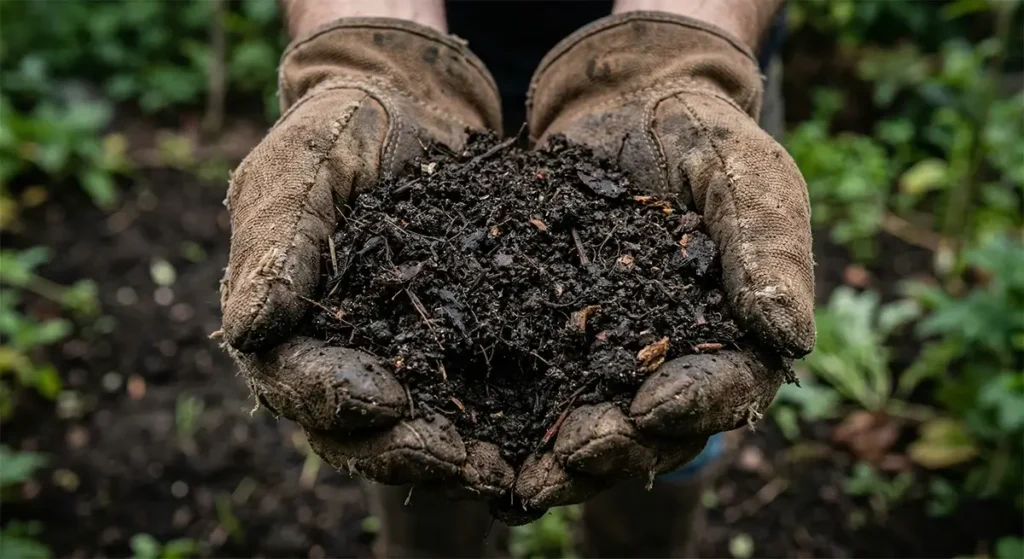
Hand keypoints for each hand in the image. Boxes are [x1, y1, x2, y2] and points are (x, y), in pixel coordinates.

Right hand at [220, 18, 512, 498]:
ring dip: (465, 459)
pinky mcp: (465, 348)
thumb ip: (277, 242)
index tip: (379, 401)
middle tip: (460, 463)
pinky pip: (485, 397)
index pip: (300, 381)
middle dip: (408, 451)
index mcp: (288, 326)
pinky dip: (513, 420)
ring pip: (427, 430)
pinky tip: (553, 434)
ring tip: (511, 472)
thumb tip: (247, 330)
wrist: (411, 108)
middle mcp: (345, 360)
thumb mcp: (302, 167)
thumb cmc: (340, 131)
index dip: (335, 399)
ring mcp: (407, 361)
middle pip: (364, 431)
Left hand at [514, 12, 814, 510]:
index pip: (725, 389)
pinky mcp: (544, 341)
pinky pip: (522, 384)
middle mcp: (666, 365)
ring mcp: (600, 359)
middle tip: (567, 461)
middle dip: (609, 449)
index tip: (652, 407)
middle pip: (646, 430)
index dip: (692, 405)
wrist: (628, 106)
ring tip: (509, 476)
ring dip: (547, 456)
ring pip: (581, 425)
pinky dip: (496, 411)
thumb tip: (792, 341)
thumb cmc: (702, 138)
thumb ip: (768, 250)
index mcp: (732, 339)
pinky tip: (460, 427)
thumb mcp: (744, 177)